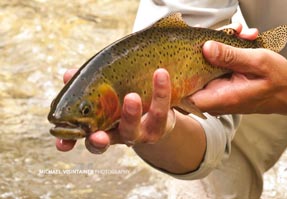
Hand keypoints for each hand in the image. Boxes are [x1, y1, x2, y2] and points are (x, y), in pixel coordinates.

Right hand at [56, 68, 175, 153]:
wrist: (157, 114)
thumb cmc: (124, 103)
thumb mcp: (106, 96)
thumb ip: (88, 86)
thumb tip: (68, 74)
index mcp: (106, 129)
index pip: (86, 138)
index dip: (72, 143)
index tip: (62, 145)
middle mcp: (123, 134)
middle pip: (111, 140)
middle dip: (102, 139)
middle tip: (97, 134)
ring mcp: (143, 132)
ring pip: (136, 128)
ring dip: (133, 113)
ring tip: (131, 96)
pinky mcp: (162, 124)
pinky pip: (162, 110)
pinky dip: (161, 92)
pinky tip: (160, 74)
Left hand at [190, 25, 286, 114]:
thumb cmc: (279, 82)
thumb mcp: (258, 62)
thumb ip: (231, 56)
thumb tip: (206, 48)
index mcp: (222, 96)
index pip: (186, 95)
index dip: (179, 77)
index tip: (184, 58)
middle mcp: (217, 98)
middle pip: (193, 76)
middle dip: (204, 53)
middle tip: (223, 36)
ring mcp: (218, 92)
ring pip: (204, 69)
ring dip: (217, 51)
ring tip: (240, 37)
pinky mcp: (222, 86)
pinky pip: (214, 69)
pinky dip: (224, 56)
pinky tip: (240, 44)